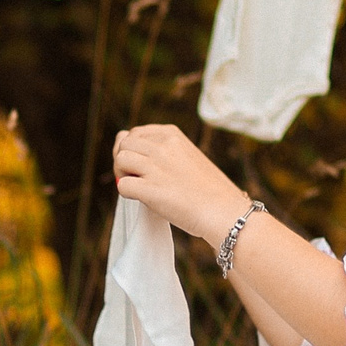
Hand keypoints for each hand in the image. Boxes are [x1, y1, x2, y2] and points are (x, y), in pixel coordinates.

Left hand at [112, 125, 251, 242]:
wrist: (225, 211)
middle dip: (123, 161)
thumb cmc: (207, 189)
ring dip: (122, 174)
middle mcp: (163, 146)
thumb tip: (120, 139)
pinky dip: (126, 194)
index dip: (132, 151)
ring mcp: (156, 167)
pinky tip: (142, 199)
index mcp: (172, 135)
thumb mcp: (185, 156)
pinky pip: (122, 186)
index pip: (135, 133)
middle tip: (135, 178)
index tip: (142, 166)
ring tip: (138, 187)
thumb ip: (158, 148)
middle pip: (124, 144)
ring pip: (120, 159)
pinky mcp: (151, 189)